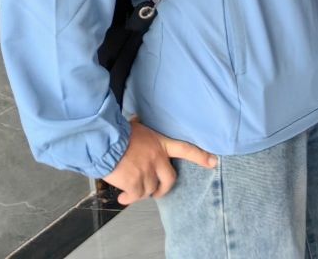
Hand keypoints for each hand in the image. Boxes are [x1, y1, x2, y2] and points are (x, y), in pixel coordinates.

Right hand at [103, 118, 217, 204]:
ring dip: (140, 193)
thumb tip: (136, 118)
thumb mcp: (136, 127)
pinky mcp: (135, 182)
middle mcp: (157, 158)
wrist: (104, 142)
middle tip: (157, 192)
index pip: (186, 149)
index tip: (213, 162)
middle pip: (170, 179)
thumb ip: (141, 129)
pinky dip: (129, 199)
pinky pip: (136, 196)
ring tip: (130, 192)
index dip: (200, 156)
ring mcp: (147, 171)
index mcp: (161, 143)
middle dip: (164, 189)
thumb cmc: (118, 133)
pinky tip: (123, 197)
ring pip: (150, 190)